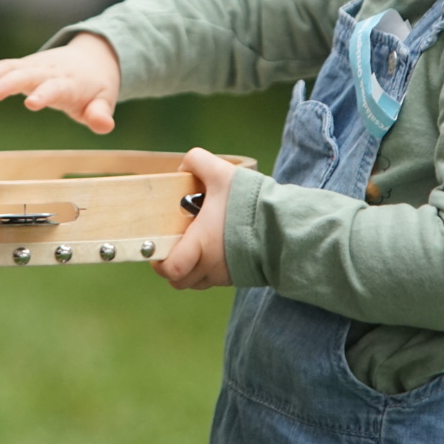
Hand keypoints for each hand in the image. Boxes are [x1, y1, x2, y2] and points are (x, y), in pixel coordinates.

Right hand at [0, 33, 120, 133]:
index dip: (44, 94)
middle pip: (26, 74)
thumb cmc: (95, 87)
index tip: (31, 104)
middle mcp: (48, 70)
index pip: (56, 88)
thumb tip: (105, 126)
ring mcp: (32, 65)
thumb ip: (100, 115)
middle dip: (8, 82)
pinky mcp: (21, 65)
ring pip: (9, 68)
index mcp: (69, 83)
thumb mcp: (103, 101)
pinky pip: (0, 66)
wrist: (90, 60)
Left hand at [156, 148, 236, 289]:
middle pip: (180, 281)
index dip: (160, 263)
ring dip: (192, 269)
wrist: (285, 223)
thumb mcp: (221, 173)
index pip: (171, 269)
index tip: (158, 250)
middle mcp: (211, 266)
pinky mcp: (241, 276)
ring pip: (198, 282)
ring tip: (197, 247)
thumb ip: (197, 161)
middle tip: (174, 248)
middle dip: (173, 268)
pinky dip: (212, 269)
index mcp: (201, 245)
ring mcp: (227, 275)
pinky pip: (218, 279)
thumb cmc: (249, 201)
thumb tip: (182, 168)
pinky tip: (218, 248)